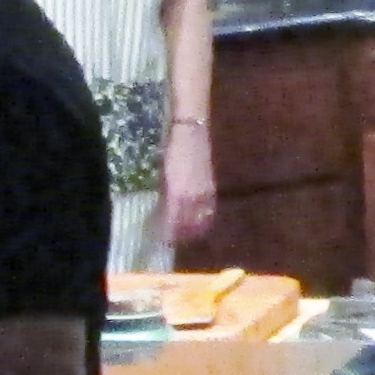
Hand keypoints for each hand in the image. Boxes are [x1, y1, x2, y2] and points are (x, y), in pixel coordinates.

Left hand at [160, 126, 217, 254]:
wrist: (191, 132)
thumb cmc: (172, 151)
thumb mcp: (163, 175)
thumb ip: (165, 195)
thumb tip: (164, 211)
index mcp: (177, 194)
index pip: (173, 222)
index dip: (168, 234)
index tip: (161, 241)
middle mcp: (192, 197)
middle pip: (187, 225)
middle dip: (180, 236)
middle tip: (172, 243)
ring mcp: (204, 192)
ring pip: (201, 220)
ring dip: (194, 231)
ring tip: (187, 238)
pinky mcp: (212, 188)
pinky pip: (209, 210)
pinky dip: (205, 220)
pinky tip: (201, 223)